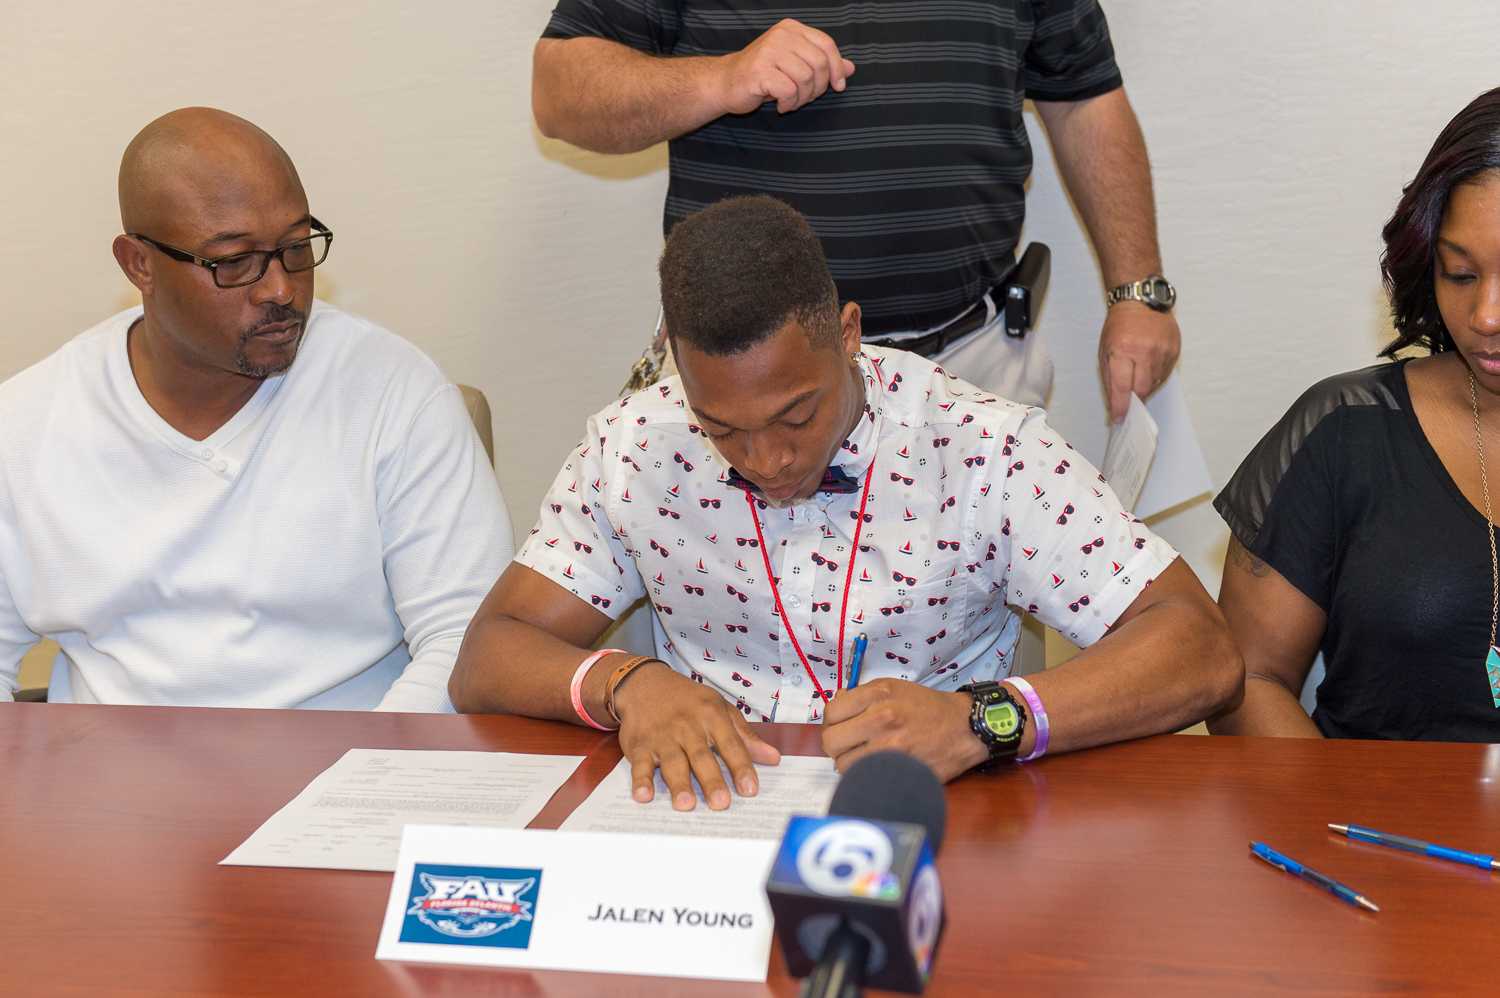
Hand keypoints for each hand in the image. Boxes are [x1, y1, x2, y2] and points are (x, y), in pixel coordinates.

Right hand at [613, 663, 780, 810]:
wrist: (644, 683)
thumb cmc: (688, 700)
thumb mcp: (720, 709)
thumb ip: (745, 736)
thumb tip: (773, 758)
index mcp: (712, 716)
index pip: (730, 744)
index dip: (741, 767)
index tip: (750, 789)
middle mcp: (687, 727)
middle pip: (701, 756)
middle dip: (711, 780)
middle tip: (721, 803)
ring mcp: (662, 737)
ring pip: (672, 762)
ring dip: (679, 783)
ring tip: (686, 804)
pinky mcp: (639, 745)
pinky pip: (639, 764)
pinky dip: (640, 780)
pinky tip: (643, 796)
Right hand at [715, 18, 854, 114]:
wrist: (726, 83)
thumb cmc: (763, 75)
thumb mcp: (796, 65)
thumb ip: (822, 64)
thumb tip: (851, 68)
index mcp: (791, 29)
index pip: (826, 44)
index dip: (837, 68)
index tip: (838, 86)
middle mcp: (781, 35)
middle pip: (818, 63)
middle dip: (818, 87)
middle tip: (805, 98)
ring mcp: (769, 51)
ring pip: (805, 78)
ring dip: (802, 98)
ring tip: (790, 101)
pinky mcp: (760, 70)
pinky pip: (789, 90)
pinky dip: (788, 103)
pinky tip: (779, 105)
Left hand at [820, 679, 986, 781]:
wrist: (964, 727)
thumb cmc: (928, 707)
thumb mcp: (893, 688)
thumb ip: (861, 696)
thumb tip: (836, 707)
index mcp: (878, 695)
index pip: (831, 712)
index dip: (832, 721)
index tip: (840, 725)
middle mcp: (881, 719)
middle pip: (831, 741)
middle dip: (836, 744)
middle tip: (848, 744)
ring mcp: (890, 748)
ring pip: (843, 765)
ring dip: (850, 763)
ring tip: (864, 756)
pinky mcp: (899, 770)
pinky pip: (865, 778)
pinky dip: (865, 775)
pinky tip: (876, 767)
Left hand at [1099, 303, 1180, 421]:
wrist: (1141, 301)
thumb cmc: (1119, 326)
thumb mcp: (1105, 350)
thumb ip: (1109, 378)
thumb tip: (1114, 403)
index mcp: (1122, 350)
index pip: (1122, 387)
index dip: (1121, 407)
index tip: (1118, 419)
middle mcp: (1144, 351)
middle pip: (1142, 389)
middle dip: (1134, 400)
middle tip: (1128, 404)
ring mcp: (1162, 351)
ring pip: (1154, 383)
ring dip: (1144, 388)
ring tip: (1137, 378)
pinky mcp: (1174, 350)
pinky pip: (1164, 374)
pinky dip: (1155, 377)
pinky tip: (1148, 369)